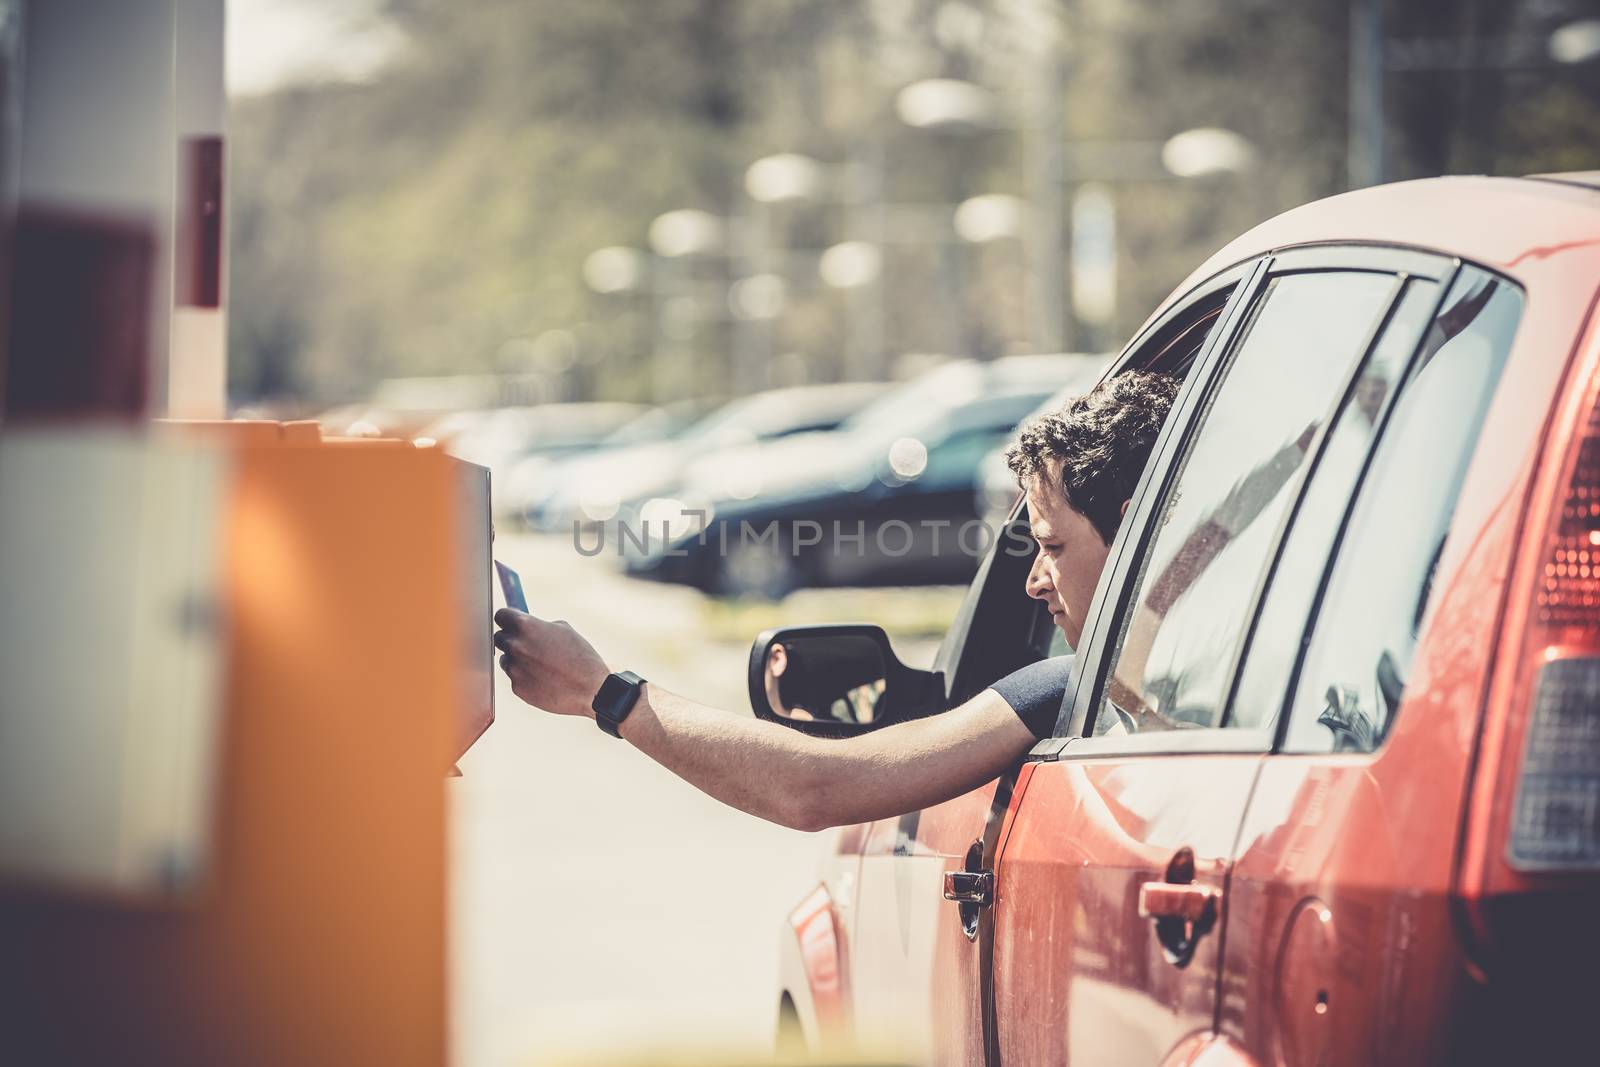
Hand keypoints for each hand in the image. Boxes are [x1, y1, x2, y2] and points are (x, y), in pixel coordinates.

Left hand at [493, 608, 610, 718]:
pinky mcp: (517, 687)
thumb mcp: (564, 631)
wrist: (590, 689)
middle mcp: (516, 645)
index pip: (501, 615)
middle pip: (499, 638)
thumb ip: (540, 627)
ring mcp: (514, 668)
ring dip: (517, 660)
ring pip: (506, 659)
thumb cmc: (581, 657)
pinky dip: (525, 677)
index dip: (507, 619)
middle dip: (510, 639)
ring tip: (541, 665)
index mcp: (527, 626)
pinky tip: (544, 679)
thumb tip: (526, 627)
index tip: (511, 622)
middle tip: (527, 644)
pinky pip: (515, 677)